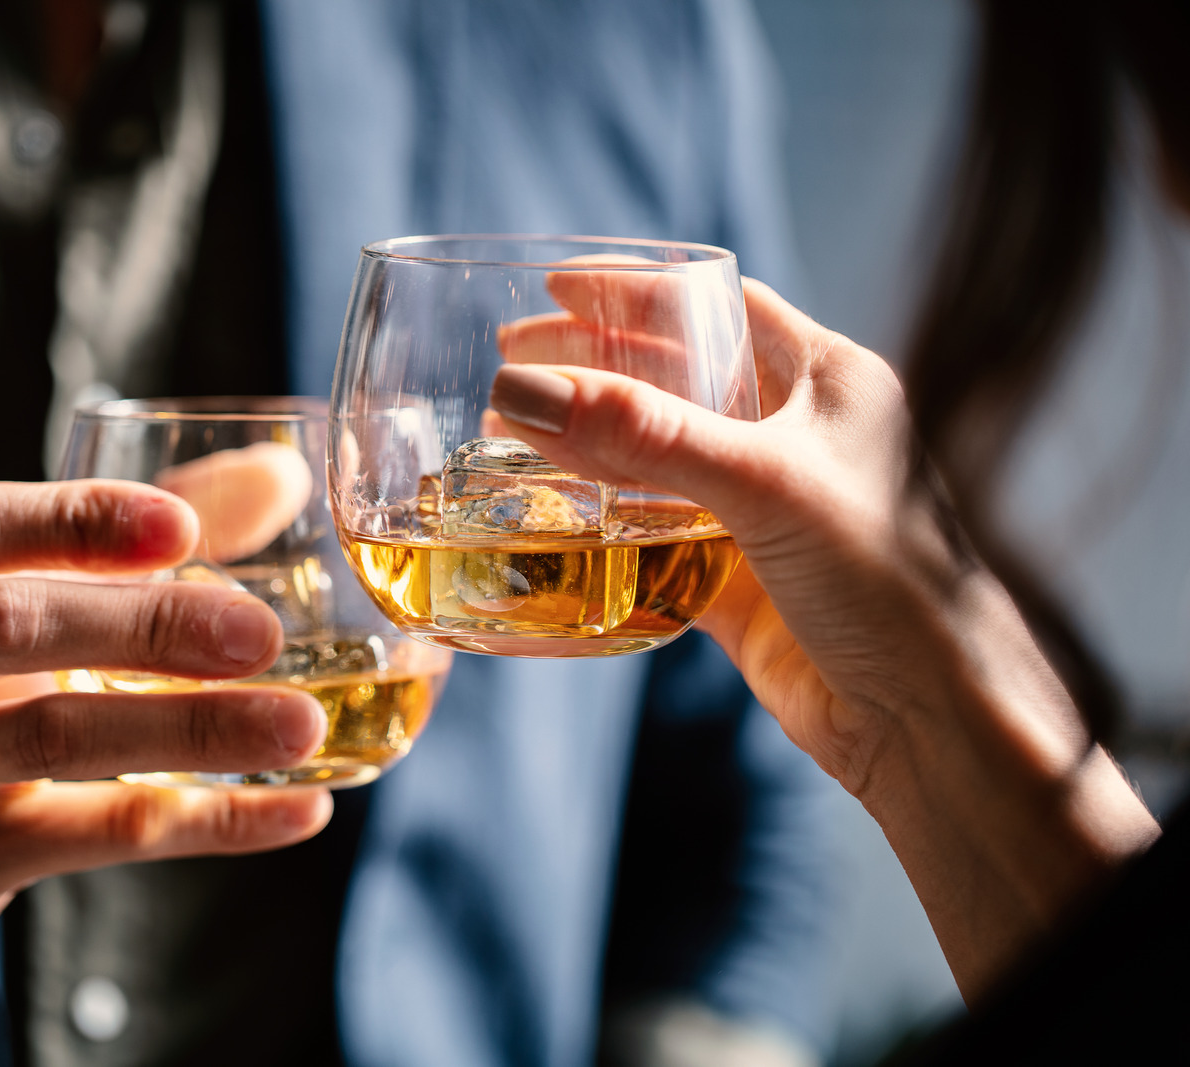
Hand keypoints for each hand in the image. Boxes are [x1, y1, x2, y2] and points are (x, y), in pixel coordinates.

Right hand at [0, 480, 331, 970]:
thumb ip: (116, 533)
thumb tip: (280, 472)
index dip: (76, 520)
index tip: (181, 527)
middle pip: (9, 625)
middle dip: (145, 623)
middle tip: (261, 633)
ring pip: (55, 737)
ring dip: (193, 728)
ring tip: (302, 723)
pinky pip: (95, 834)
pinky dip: (208, 821)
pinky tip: (296, 809)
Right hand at [489, 276, 1156, 998]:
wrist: (928, 721)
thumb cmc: (887, 581)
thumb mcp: (764, 484)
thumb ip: (642, 434)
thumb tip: (522, 388)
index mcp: (829, 382)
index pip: (719, 306)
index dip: (635, 291)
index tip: (553, 286)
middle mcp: (798, 437)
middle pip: (677, 378)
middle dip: (595, 366)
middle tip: (511, 364)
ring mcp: (766, 511)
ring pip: (658, 460)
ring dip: (590, 447)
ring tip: (509, 436)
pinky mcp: (739, 579)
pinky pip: (654, 537)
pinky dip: (603, 526)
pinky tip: (550, 520)